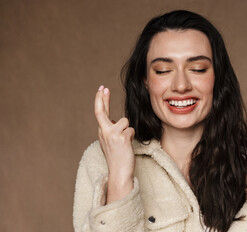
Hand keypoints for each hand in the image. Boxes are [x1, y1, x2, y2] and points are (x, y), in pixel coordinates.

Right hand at [95, 85, 134, 202]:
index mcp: (102, 132)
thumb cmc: (118, 158)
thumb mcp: (111, 142)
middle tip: (103, 88)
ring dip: (128, 130)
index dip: (100, 101)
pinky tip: (128, 146)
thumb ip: (111, 130)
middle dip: (102, 98)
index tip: (101, 90)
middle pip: (101, 111)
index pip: (99, 113)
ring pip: (125, 121)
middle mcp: (104, 132)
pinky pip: (131, 130)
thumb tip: (116, 120)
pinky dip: (132, 136)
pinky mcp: (121, 138)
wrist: (119, 172)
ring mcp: (112, 135)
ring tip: (125, 143)